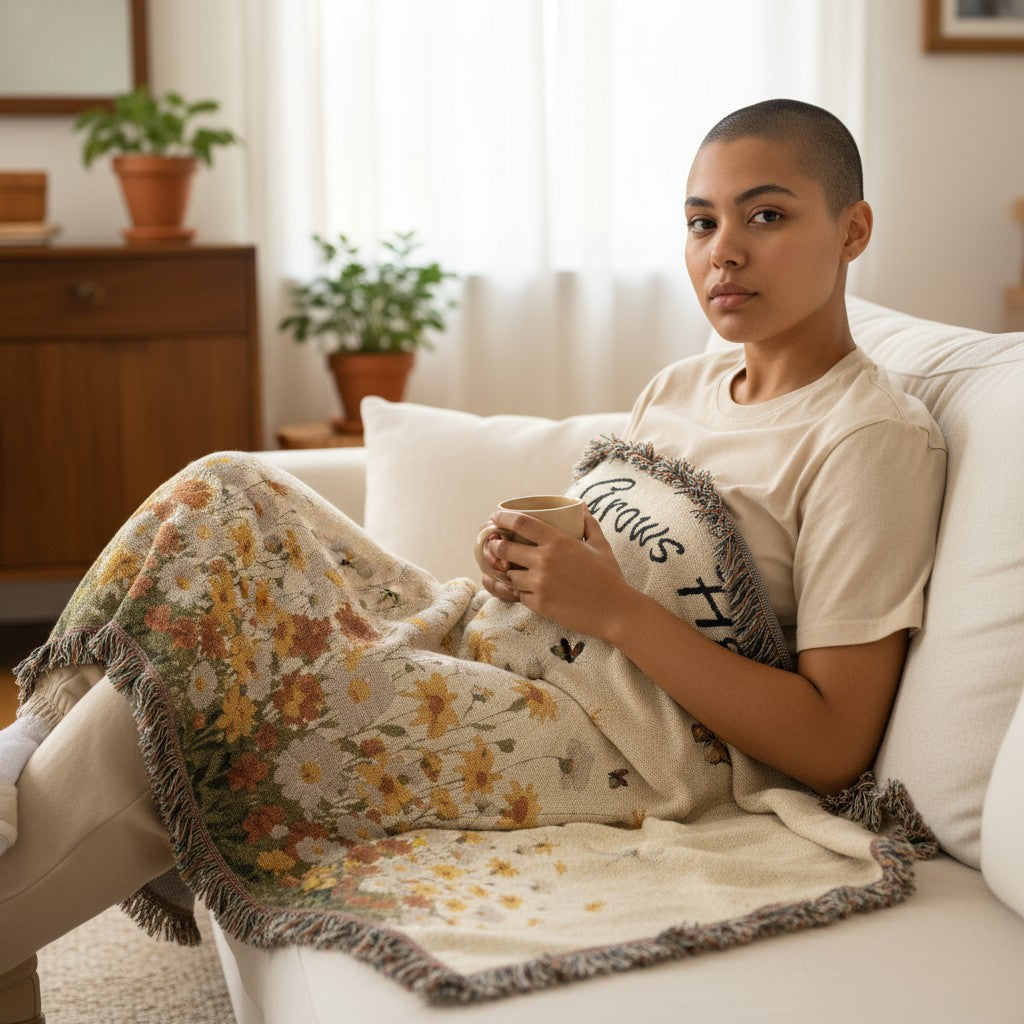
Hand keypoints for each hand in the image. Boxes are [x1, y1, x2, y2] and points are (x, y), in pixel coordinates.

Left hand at [480, 508, 633, 637]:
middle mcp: (544, 560)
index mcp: (558, 541)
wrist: (615, 611)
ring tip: (511, 569)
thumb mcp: (601, 545)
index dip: (503, 518)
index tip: (494, 518)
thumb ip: (589, 524)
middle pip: (505, 549)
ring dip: (508, 571)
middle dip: (495, 546)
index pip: (521, 523)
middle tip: (494, 545)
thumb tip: (582, 507)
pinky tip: (523, 588)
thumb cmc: (609, 576)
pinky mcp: (539, 604)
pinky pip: (519, 595)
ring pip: (509, 575)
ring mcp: (539, 584)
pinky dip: (520, 591)